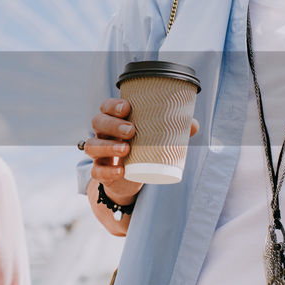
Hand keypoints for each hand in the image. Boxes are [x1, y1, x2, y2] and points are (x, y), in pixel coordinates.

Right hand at [86, 98, 200, 203]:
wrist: (132, 178)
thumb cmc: (143, 150)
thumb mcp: (156, 139)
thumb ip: (173, 130)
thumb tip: (192, 124)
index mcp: (114, 120)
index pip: (106, 107)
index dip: (113, 105)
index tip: (127, 107)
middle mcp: (103, 134)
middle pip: (97, 122)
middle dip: (113, 124)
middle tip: (132, 130)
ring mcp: (99, 154)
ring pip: (92, 146)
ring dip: (107, 146)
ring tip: (127, 149)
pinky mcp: (101, 172)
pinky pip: (97, 171)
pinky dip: (107, 171)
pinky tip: (121, 171)